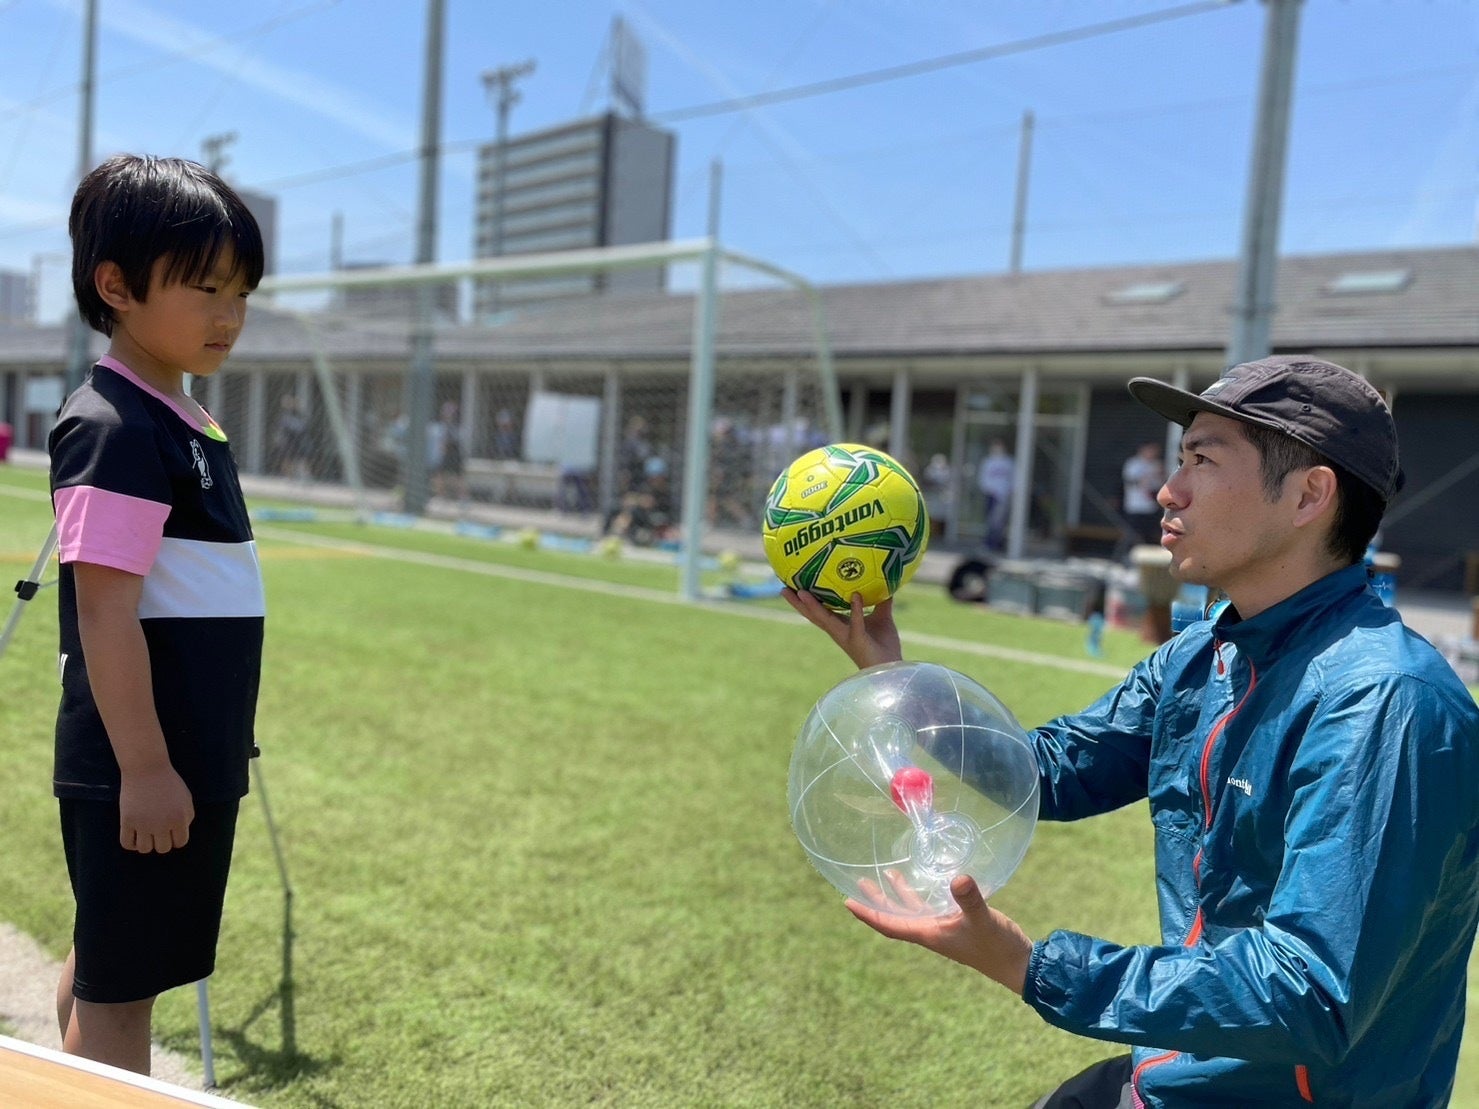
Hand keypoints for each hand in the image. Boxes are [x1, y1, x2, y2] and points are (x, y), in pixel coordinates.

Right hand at [118, 764, 194, 853]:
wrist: (146, 768)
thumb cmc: (168, 782)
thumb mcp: (186, 798)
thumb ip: (187, 817)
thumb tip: (180, 835)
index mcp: (179, 819)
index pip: (180, 842)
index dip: (176, 839)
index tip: (171, 831)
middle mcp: (162, 825)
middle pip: (163, 848)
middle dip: (162, 841)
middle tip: (158, 831)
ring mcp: (143, 824)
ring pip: (145, 849)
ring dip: (147, 844)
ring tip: (146, 834)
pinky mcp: (127, 821)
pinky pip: (127, 844)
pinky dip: (131, 844)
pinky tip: (135, 836)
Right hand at [782, 589, 902, 669]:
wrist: (891, 667)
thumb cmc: (884, 645)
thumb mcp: (882, 617)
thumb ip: (881, 601)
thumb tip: (886, 580)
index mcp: (840, 625)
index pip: (819, 611)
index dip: (806, 601)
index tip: (792, 587)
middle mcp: (838, 631)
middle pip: (813, 616)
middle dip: (798, 604)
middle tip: (783, 589)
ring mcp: (846, 636)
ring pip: (825, 620)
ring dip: (813, 606)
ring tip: (801, 592)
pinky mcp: (858, 640)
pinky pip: (856, 623)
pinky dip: (856, 609)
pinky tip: (855, 596)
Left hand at [846, 872, 1033, 994]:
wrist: (1019, 965)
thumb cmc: (997, 946)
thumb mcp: (982, 920)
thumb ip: (970, 899)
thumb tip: (958, 879)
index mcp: (929, 934)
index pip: (890, 924)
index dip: (869, 913)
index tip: (847, 902)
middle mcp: (931, 932)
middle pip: (896, 916)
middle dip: (877, 900)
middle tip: (858, 883)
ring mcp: (944, 929)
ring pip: (913, 910)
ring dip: (898, 894)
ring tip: (887, 874)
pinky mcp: (958, 924)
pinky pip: (931, 907)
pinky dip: (923, 894)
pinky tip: (926, 880)